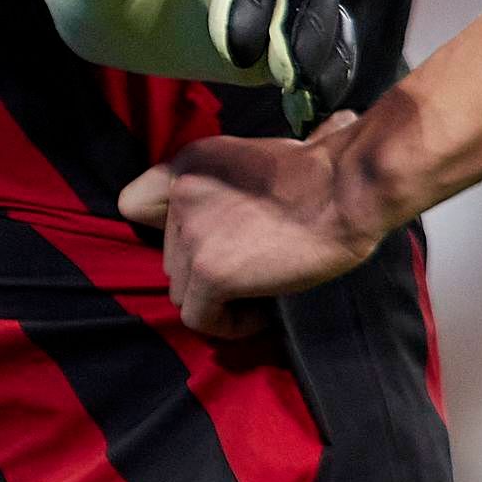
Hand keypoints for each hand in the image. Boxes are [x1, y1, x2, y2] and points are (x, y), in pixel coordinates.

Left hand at [0, 0, 359, 124]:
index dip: (254, 1)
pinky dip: (324, 69)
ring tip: (313, 101)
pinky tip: (315, 109)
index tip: (242, 55)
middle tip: (292, 85)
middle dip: (305, 31)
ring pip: (320, 9)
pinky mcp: (272, 22)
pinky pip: (314, 39)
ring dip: (325, 53)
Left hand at [120, 112, 390, 336]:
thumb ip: (232, 181)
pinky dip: (229, 325)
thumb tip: (253, 184)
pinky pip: (201, 318)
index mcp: (188, 164)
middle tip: (249, 272)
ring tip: (258, 294)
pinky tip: (260, 314)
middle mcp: (180, 195)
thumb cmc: (323, 172)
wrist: (346, 191)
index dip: (166, 231)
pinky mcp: (210, 272)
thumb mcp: (258, 157)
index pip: (135, 204)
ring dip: (216, 299)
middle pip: (170, 257)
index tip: (206, 243)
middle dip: (205, 270)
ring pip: (181, 291)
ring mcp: (191, 235)